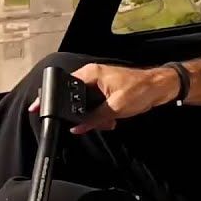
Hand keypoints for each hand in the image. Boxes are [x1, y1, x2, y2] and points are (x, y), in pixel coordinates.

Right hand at [27, 63, 178, 134]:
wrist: (161, 88)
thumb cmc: (141, 90)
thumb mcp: (115, 108)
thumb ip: (93, 118)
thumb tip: (77, 126)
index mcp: (91, 73)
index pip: (64, 85)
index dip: (52, 98)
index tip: (39, 107)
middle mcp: (92, 76)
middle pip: (74, 98)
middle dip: (80, 114)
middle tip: (89, 123)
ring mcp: (99, 84)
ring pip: (85, 105)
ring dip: (94, 117)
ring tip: (108, 122)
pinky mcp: (106, 92)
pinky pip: (95, 106)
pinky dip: (101, 115)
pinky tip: (111, 121)